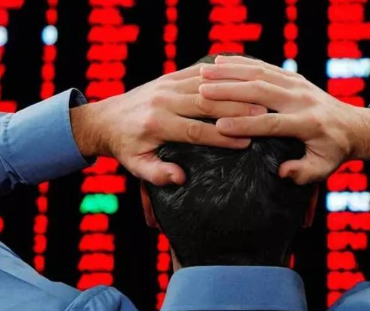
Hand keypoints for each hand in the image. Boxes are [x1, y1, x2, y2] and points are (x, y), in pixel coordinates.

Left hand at [70, 63, 266, 184]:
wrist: (105, 119)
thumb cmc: (126, 147)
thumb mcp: (137, 166)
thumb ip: (157, 174)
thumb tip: (180, 179)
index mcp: (157, 124)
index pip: (195, 131)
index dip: (222, 137)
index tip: (247, 142)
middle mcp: (163, 101)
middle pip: (205, 103)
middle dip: (236, 109)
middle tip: (264, 115)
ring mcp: (166, 85)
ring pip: (206, 85)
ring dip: (233, 90)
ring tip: (260, 97)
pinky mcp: (170, 77)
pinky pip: (198, 73)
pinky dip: (221, 76)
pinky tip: (242, 80)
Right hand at [199, 56, 369, 183]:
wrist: (354, 126)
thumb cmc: (334, 151)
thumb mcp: (324, 168)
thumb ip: (303, 172)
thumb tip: (282, 173)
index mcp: (308, 123)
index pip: (272, 123)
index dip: (245, 124)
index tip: (219, 127)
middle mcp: (301, 99)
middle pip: (261, 91)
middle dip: (230, 90)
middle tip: (202, 91)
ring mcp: (297, 84)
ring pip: (260, 73)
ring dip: (230, 71)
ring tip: (204, 72)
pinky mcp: (293, 77)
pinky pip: (264, 66)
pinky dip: (240, 63)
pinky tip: (219, 61)